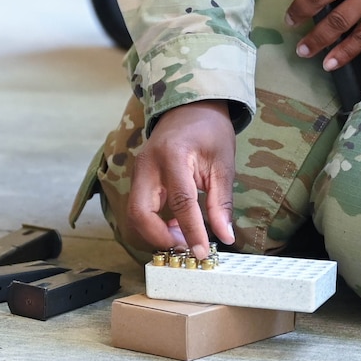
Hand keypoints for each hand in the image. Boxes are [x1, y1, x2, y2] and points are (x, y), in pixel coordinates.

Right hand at [124, 100, 237, 256]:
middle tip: (186, 249)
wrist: (189, 108)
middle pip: (140, 212)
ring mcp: (138, 171)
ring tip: (184, 237)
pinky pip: (139, 208)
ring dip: (155, 233)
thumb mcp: (223, 164)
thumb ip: (221, 202)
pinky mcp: (138, 178)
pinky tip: (176, 226)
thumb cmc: (210, 131)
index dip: (191, 232)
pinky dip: (154, 224)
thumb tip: (225, 236)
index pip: (180, 202)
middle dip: (159, 238)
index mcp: (172, 156)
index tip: (203, 253)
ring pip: (134, 214)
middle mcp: (147, 164)